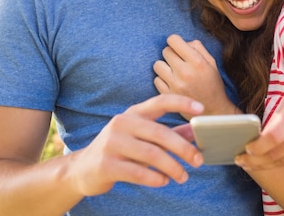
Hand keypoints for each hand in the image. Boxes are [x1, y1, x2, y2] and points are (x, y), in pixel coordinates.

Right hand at [68, 94, 204, 196]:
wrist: (82, 169)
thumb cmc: (119, 150)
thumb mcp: (141, 137)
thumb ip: (167, 133)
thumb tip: (194, 132)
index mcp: (133, 113)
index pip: (160, 101)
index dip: (181, 102)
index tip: (202, 108)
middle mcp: (122, 123)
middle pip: (160, 133)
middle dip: (183, 148)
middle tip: (198, 160)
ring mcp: (112, 143)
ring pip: (151, 154)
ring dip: (172, 167)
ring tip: (183, 177)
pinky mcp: (105, 164)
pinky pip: (136, 172)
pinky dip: (154, 178)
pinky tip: (163, 181)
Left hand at [153, 34, 238, 116]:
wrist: (213, 111)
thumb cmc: (213, 84)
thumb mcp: (212, 63)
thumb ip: (198, 48)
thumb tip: (183, 42)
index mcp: (197, 62)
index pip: (173, 40)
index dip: (175, 41)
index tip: (178, 46)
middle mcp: (185, 72)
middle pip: (165, 51)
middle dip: (172, 54)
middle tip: (179, 61)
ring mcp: (174, 84)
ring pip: (157, 64)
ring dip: (165, 66)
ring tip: (174, 72)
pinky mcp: (167, 95)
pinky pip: (156, 79)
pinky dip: (162, 79)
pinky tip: (172, 82)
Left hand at [235, 75, 283, 169]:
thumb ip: (278, 117)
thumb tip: (261, 136)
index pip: (272, 138)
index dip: (255, 147)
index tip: (244, 148)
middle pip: (278, 154)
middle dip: (256, 160)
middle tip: (241, 161)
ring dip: (268, 164)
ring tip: (253, 164)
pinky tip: (274, 160)